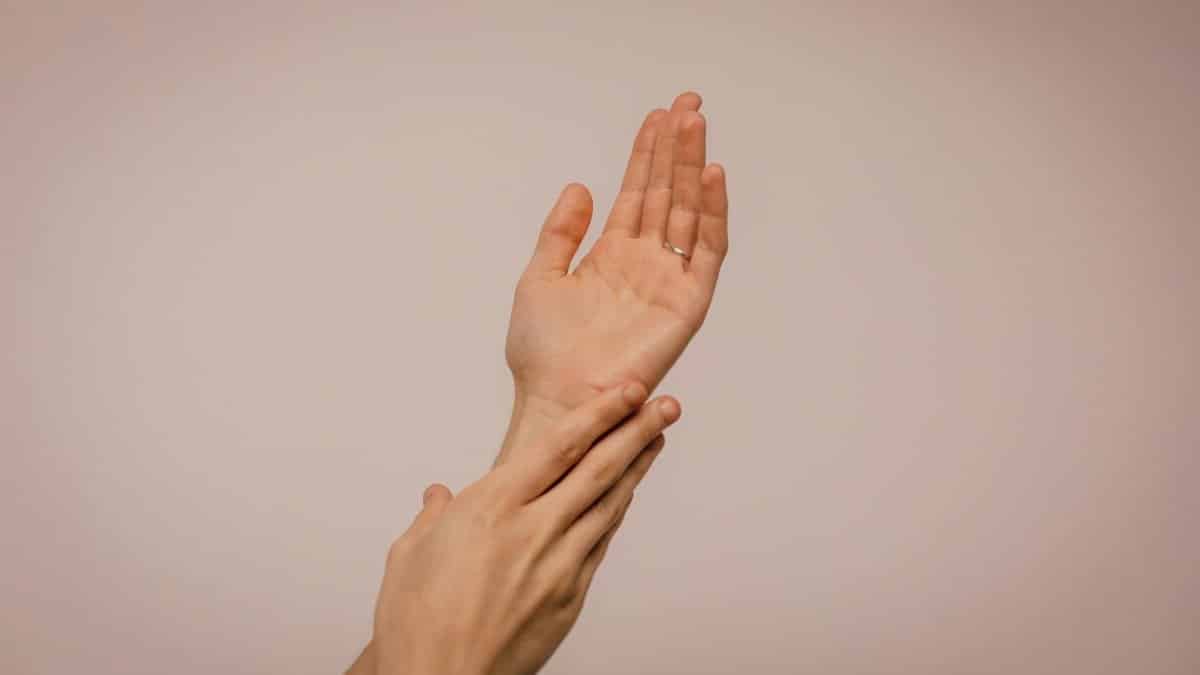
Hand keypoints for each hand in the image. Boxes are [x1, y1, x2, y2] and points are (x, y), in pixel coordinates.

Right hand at [355, 384, 680, 674]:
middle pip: (598, 469)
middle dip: (635, 430)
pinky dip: (616, 513)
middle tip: (665, 404)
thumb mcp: (410, 554)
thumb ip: (433, 517)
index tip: (628, 391)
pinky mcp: (569, 597)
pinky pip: (600, 543)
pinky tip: (625, 496)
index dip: (601, 414)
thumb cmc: (417, 622)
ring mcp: (558, 565)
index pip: (561, 447)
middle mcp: (534, 530)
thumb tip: (438, 498)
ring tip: (656, 438)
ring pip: (608, 504)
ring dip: (636, 466)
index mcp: (493, 508)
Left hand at [500, 91, 727, 461]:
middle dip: (677, 148)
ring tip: (697, 125)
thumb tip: (580, 186)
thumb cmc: (543, 354)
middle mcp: (645, 263)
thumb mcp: (539, 278)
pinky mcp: (687, 304)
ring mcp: (668, 281)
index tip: (658, 116)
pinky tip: (712, 177)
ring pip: (687, 212)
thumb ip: (560, 233)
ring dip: (694, 168)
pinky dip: (712, 214)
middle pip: (667, 194)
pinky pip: (706, 252)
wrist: (557, 399)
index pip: (637, 193)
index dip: (647, 154)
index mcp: (611, 256)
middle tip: (688, 104)